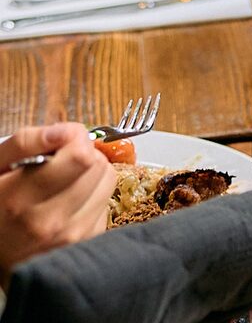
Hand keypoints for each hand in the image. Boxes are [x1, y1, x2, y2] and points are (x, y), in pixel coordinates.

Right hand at [0, 122, 116, 286]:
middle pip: (99, 166)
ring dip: (91, 175)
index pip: (81, 157)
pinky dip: (92, 198)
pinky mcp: (86, 243)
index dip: (75, 139)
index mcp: (20, 200)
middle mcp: (50, 222)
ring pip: (108, 182)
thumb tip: (67, 131)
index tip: (61, 140)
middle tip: (60, 162)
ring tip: (63, 182)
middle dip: (84, 155)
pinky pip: (106, 204)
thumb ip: (27, 143)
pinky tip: (68, 203)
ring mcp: (71, 237)